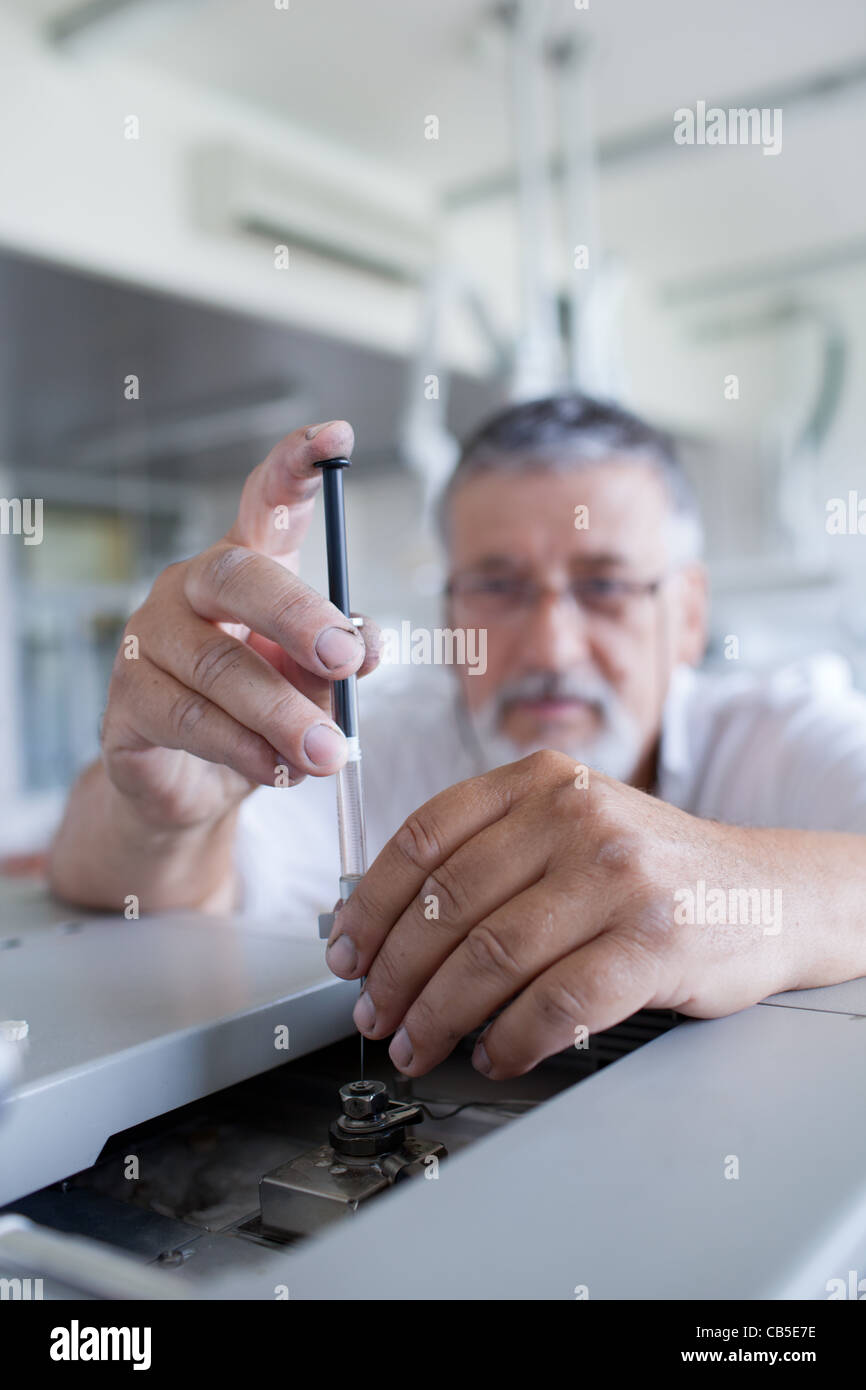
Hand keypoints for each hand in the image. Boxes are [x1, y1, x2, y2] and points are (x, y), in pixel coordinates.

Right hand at [101, 420, 378, 829]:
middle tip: (345, 659)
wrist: (196, 784)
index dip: (297, 466)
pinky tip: (280, 769)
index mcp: (245, 567)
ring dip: (282, 713)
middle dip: (299, 617)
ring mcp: (150, 641)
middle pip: (238, 577)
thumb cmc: (260, 712)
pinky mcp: (128, 702)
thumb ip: (345, 658)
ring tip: (330, 752)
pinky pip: (190, 720)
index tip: (338, 439)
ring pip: (218, 666)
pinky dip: (244, 748)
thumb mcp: (315, 682)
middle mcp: (191, 588)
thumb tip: (368, 647)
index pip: (266, 501)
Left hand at [327, 750, 807, 1077]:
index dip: (369, 903)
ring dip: (438, 1016)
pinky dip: (510, 1039)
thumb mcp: (571, 824)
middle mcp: (576, 815)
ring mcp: (618, 875)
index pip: (424, 837)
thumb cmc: (651, 869)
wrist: (767, 893)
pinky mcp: (653, 941)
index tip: (344, 952)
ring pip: (490, 957)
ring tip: (419, 1045)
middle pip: (447, 904)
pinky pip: (554, 1002)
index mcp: (541, 779)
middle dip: (394, 974)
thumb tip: (383, 925)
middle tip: (375, 1015)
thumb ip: (491, 853)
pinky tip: (495, 1054)